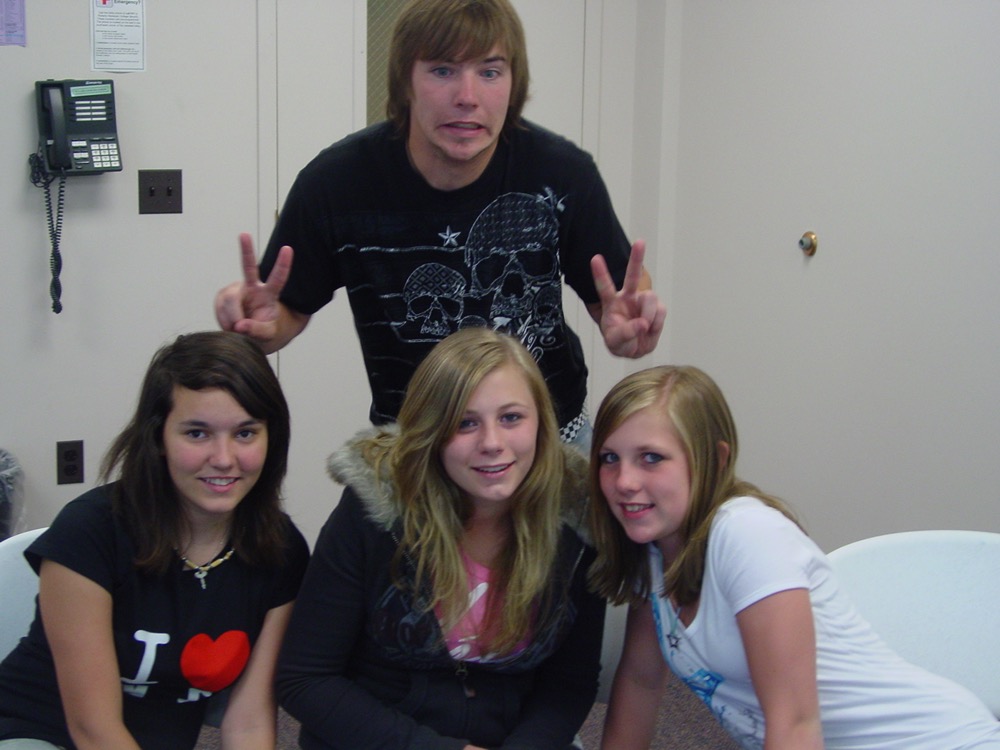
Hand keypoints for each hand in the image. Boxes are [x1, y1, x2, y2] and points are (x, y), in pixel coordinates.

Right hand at [214, 233, 293, 348]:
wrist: (251, 339)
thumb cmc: (265, 333)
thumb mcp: (267, 336)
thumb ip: (256, 331)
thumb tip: (240, 326)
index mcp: (269, 295)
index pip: (278, 279)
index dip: (283, 264)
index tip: (288, 249)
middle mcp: (252, 288)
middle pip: (249, 267)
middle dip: (246, 249)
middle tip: (244, 234)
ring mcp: (236, 291)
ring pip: (230, 301)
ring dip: (231, 320)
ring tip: (238, 330)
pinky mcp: (223, 298)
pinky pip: (220, 309)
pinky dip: (224, 321)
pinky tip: (230, 326)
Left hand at [590, 240, 665, 357]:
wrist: (635, 349)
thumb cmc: (620, 342)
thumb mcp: (615, 342)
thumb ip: (626, 333)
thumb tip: (643, 323)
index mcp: (612, 303)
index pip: (604, 287)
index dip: (600, 273)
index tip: (595, 258)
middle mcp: (628, 298)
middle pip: (632, 276)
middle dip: (637, 258)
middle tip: (640, 242)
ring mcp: (643, 302)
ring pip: (650, 298)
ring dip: (648, 314)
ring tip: (644, 328)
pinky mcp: (657, 308)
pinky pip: (661, 311)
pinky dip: (657, 324)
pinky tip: (650, 329)